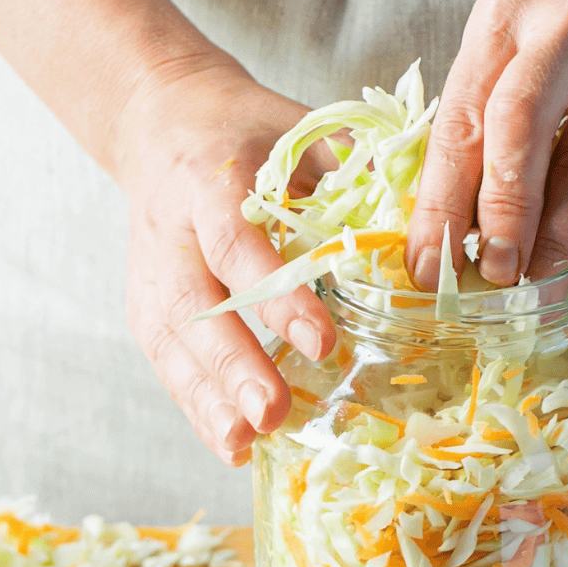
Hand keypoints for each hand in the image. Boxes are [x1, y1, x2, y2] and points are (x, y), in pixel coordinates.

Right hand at [114, 59, 336, 465]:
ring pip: (174, 344)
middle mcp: (170, 231)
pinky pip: (168, 362)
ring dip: (208, 399)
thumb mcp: (300, 132)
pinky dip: (197, 405)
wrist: (161, 121)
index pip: (239, 244)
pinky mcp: (146, 304)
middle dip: (235, 365)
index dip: (277, 294)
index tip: (323, 341)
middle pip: (196, 307)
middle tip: (272, 413)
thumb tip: (421, 234)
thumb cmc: (246, 132)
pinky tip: (230, 442)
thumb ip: (351, 179)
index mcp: (210, 181)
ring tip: (244, 444)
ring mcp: (151, 273)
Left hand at [405, 0, 567, 287]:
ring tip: (535, 269)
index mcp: (508, 13)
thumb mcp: (525, 39)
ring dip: (556, 231)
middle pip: (518, 131)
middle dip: (501, 218)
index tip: (426, 264)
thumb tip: (455, 223)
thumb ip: (489, 118)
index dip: (439, 204)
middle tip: (492, 273)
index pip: (460, 120)